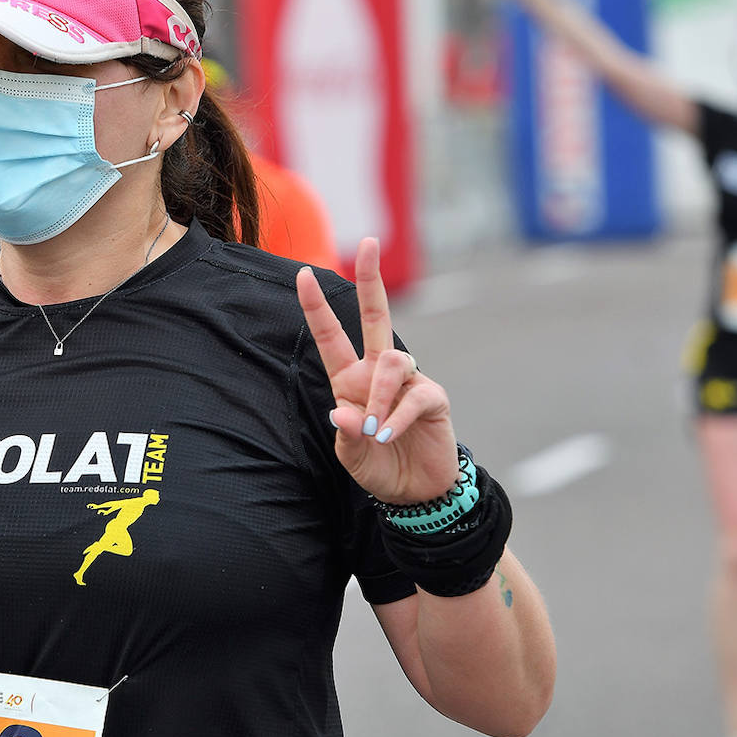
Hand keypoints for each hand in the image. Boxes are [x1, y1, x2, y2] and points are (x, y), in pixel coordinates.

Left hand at [296, 238, 458, 504]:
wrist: (415, 494)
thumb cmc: (377, 467)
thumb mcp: (349, 455)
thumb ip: (345, 433)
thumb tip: (342, 409)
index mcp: (349, 379)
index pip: (331, 336)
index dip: (317, 306)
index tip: (304, 274)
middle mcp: (378, 371)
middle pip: (376, 315)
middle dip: (370, 278)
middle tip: (368, 242)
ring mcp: (408, 380)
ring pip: (392, 361)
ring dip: (380, 396)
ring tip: (375, 432)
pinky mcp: (432, 397)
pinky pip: (415, 394)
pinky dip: (398, 417)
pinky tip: (389, 436)